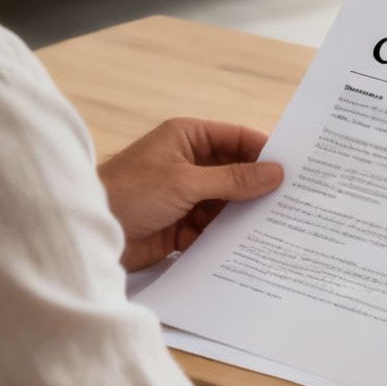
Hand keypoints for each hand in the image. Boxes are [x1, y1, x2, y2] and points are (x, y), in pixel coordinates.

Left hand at [96, 117, 282, 271]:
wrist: (89, 233)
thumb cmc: (129, 192)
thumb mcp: (185, 182)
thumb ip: (232, 179)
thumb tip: (275, 172)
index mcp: (188, 138)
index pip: (237, 139)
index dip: (266, 151)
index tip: (298, 167)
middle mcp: (188, 163)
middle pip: (235, 173)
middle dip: (259, 187)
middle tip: (297, 200)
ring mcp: (185, 196)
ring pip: (226, 203)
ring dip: (245, 215)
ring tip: (281, 227)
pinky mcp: (180, 226)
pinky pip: (213, 229)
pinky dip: (227, 237)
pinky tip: (251, 248)